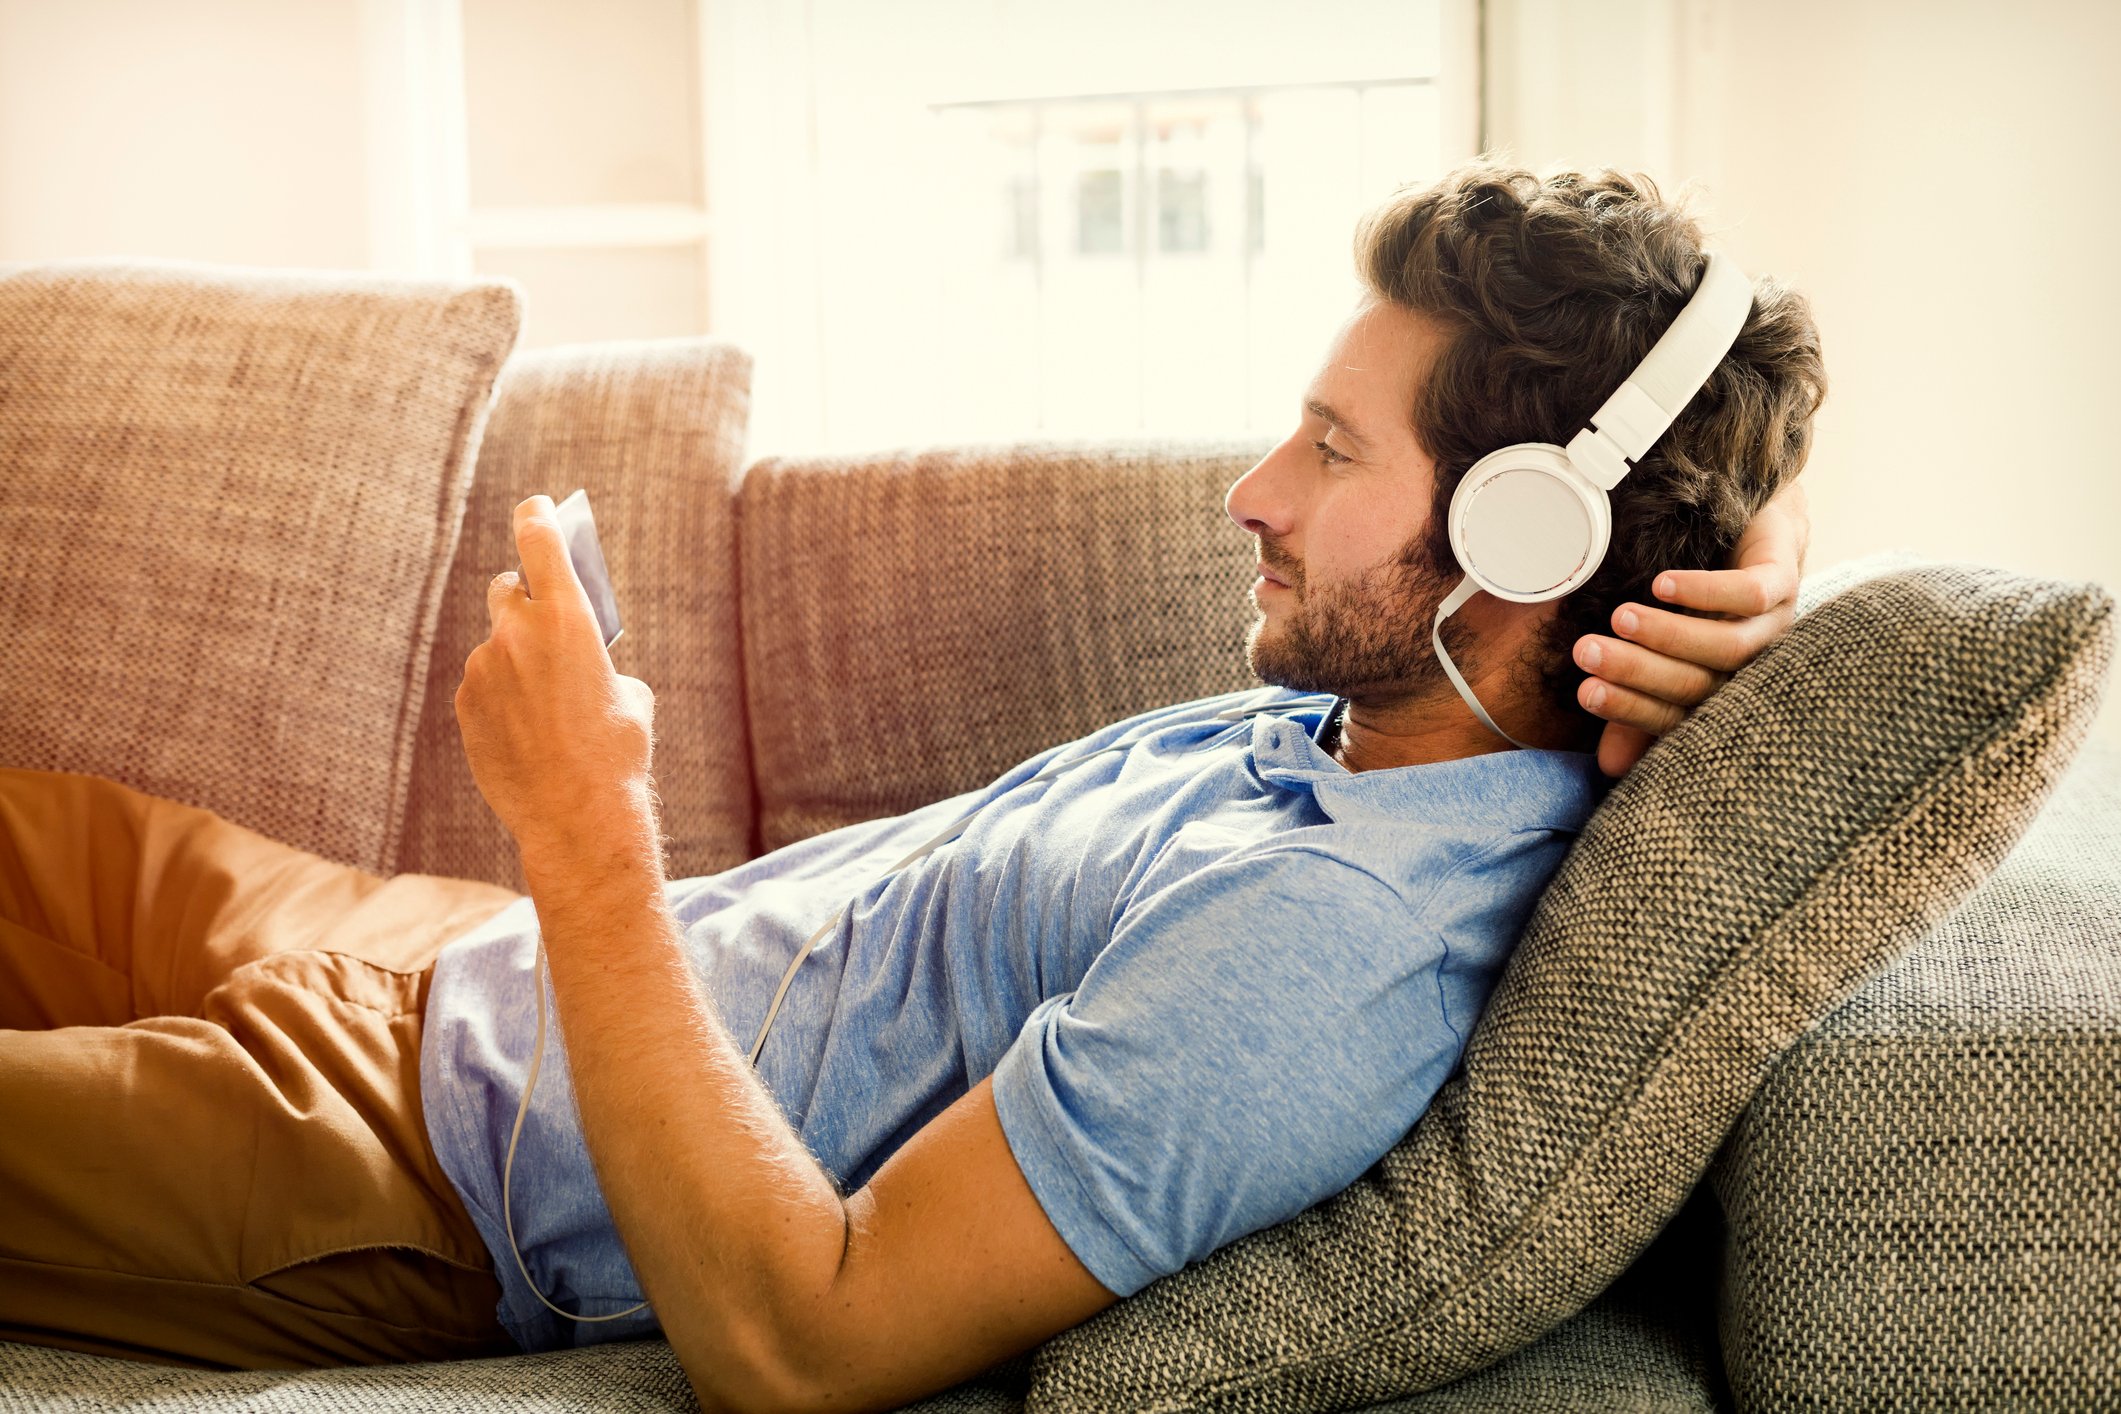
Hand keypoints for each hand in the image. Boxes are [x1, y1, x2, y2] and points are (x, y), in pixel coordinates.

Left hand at [455, 494, 657, 856]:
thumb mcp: (631, 695)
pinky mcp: (465, 705)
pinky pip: (482, 686)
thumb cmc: (617, 751)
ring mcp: (484, 668)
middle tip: (539, 618)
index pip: (539, 540)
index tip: (535, 506)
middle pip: (506, 588)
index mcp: (568, 617)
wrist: (577, 813)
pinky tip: (525, 734)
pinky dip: (500, 699)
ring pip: (496, 647)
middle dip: (522, 596)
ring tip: (545, 711)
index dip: (537, 515)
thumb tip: (580, 664)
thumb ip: (599, 661)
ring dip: (514, 661)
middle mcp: (517, 632)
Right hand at [1574, 480, 1809, 777]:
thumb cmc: (1697, 598)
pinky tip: (1663, 585)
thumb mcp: (1660, 650)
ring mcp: (1774, 625)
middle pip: (1699, 683)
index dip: (1631, 708)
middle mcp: (1752, 667)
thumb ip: (1640, 702)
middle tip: (1587, 652)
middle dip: (1637, 671)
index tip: (1585, 691)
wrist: (1750, 525)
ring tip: (1621, 618)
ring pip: (1728, 647)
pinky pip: (1750, 594)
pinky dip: (1706, 594)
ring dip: (1669, 634)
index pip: (1678, 716)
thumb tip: (1609, 768)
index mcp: (1721, 691)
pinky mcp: (1784, 581)